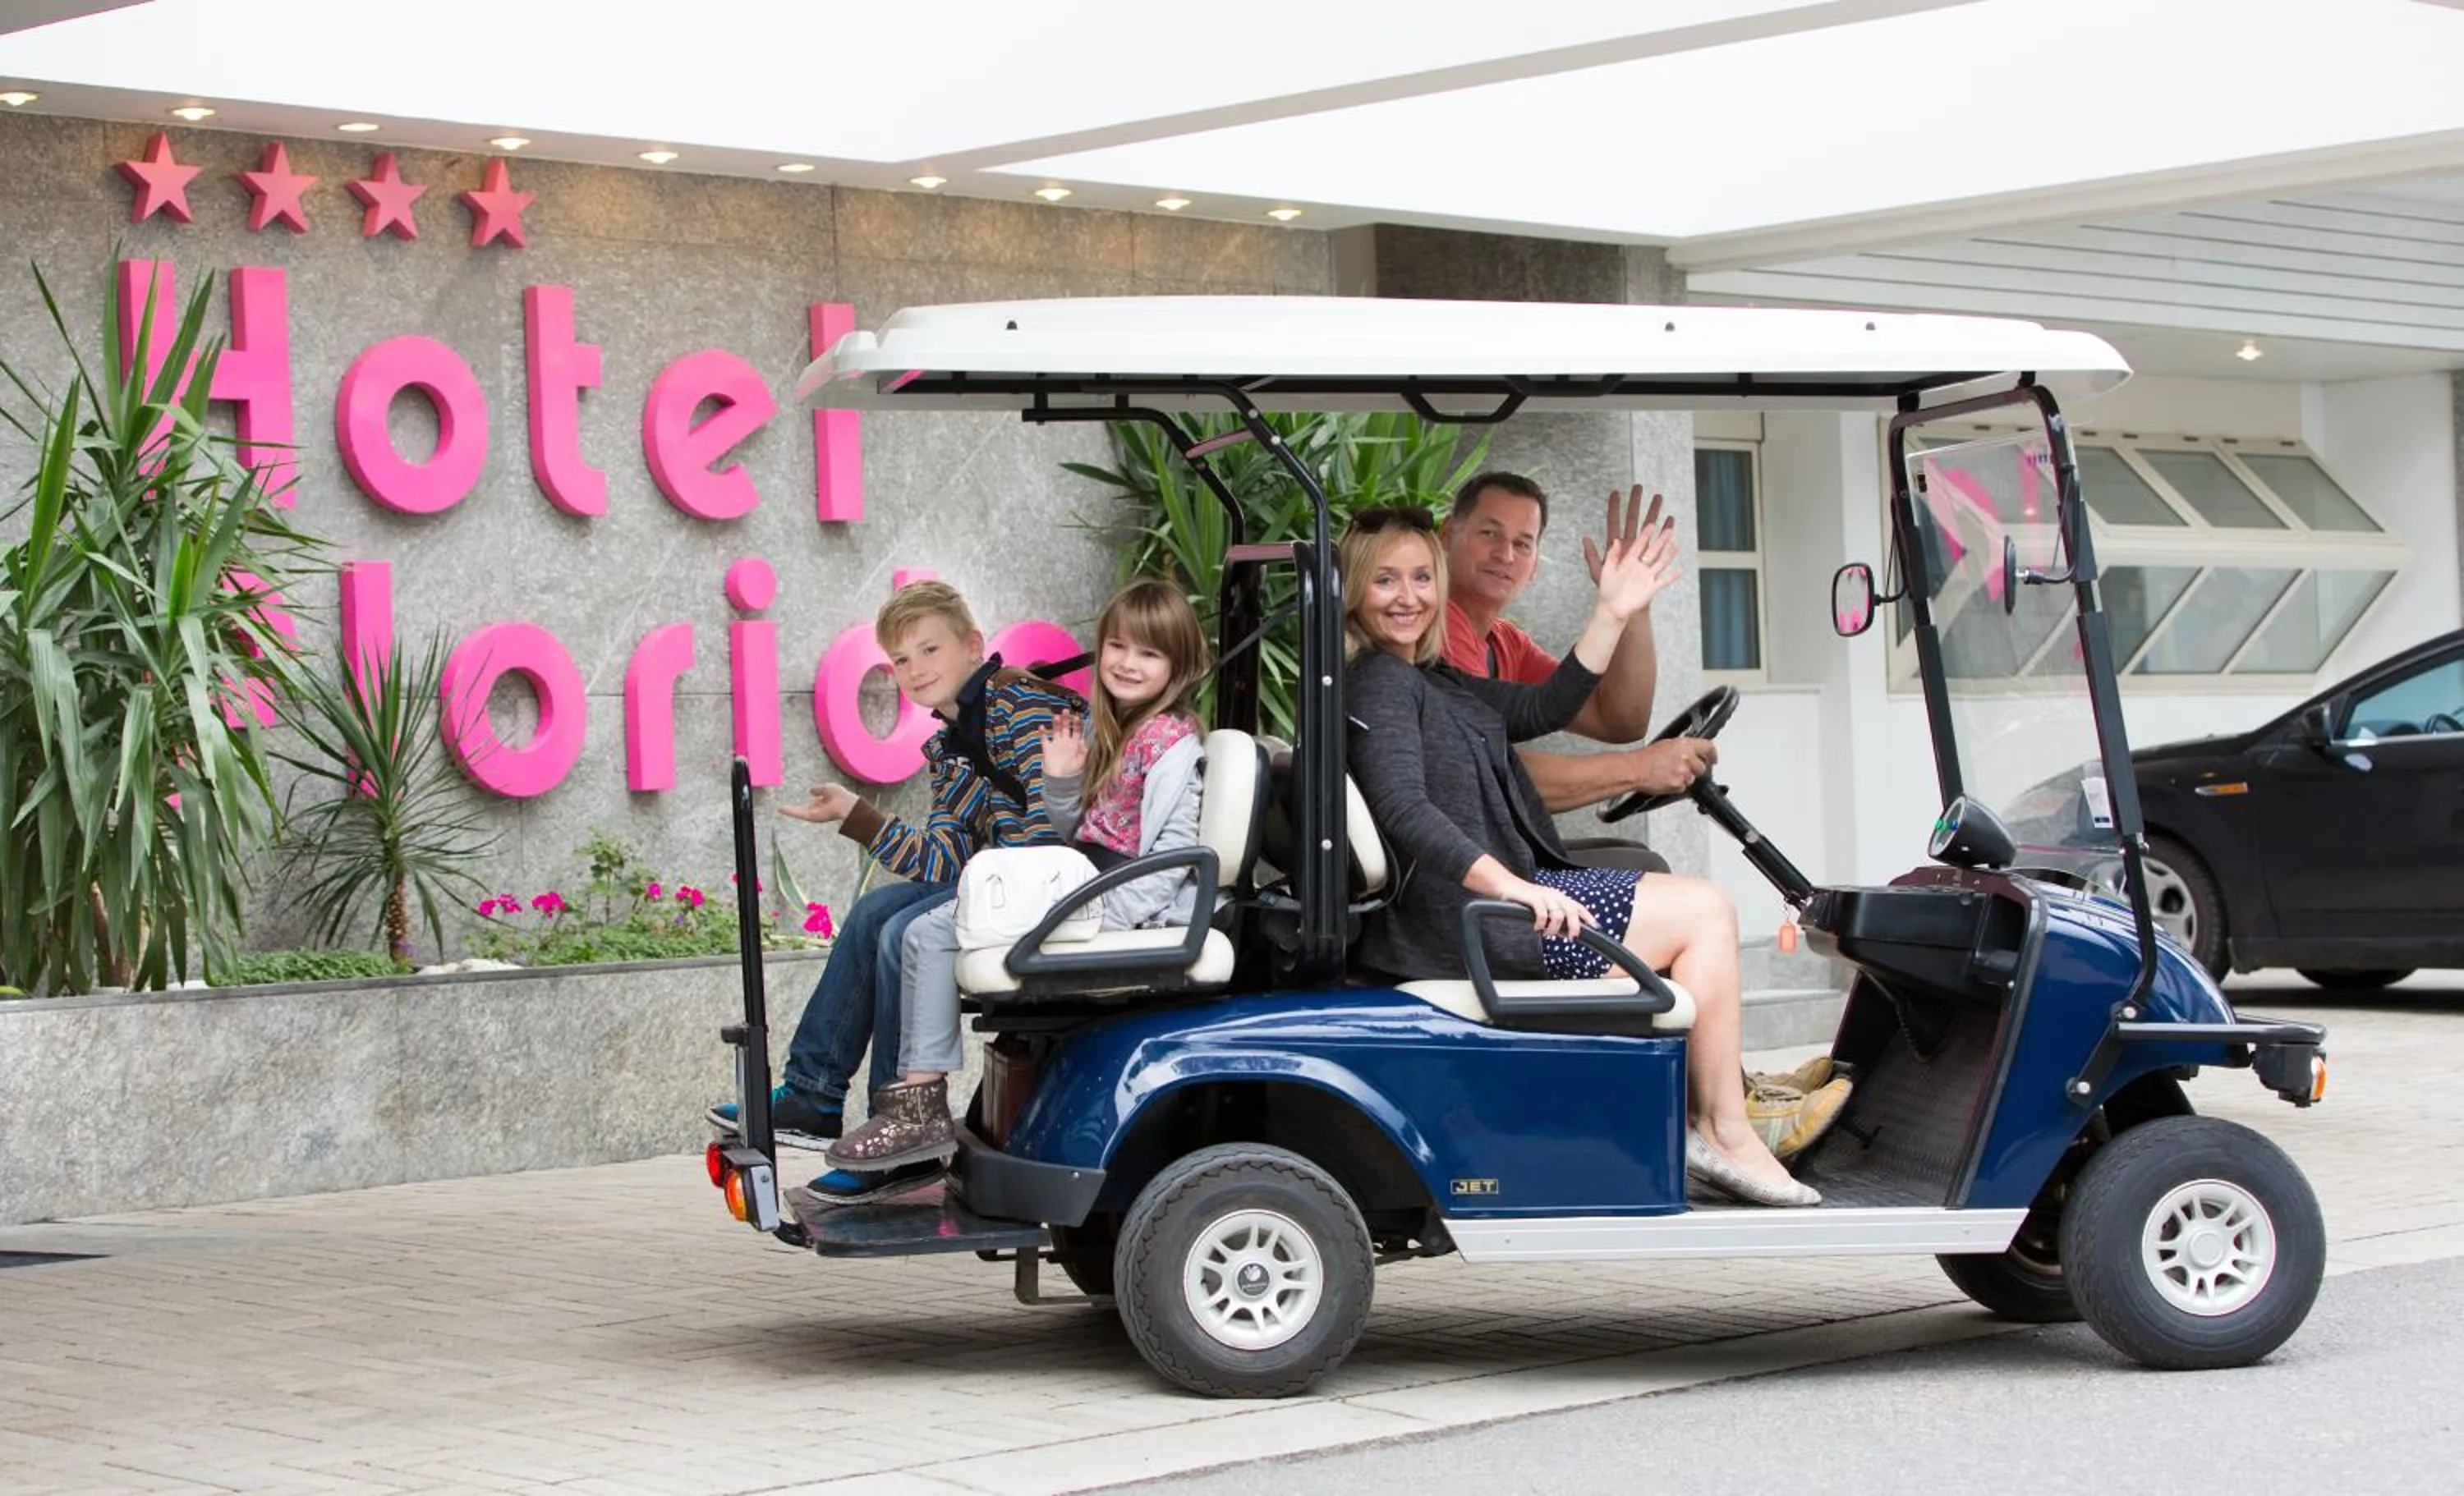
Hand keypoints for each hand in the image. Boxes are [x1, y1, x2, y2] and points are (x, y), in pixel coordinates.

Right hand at [780, 783, 859, 824]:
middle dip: (794, 809)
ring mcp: (814, 813)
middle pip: (804, 810)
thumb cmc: (840, 795)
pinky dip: (790, 812)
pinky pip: (799, 814)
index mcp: (824, 803)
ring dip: (789, 811)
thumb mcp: (827, 787)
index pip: (813, 803)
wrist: (844, 804)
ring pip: (799, 812)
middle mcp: (819, 810)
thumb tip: (811, 791)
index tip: (802, 800)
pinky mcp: (811, 816)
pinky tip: (781, 809)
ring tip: (779, 809)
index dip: (809, 801)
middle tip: (783, 808)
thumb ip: (818, 789)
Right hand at [1041, 711, 1086, 776]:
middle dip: (1066, 719)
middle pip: (1066, 727)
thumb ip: (1083, 751)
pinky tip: (1041, 727)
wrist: (1059, 780)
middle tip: (1066, 710)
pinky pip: (1044, 738)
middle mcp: (1066, 741)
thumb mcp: (1080, 761)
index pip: (1077, 730)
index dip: (1077, 723)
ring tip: (1056, 717)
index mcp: (1075, 744)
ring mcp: (1056, 744)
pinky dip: (1042, 732)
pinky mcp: (1047, 748)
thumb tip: (1083, 741)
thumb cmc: (1072, 771)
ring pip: (1056, 730)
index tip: (1077, 716)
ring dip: (1056, 723)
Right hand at [1505, 877, 1593, 939]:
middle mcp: (1554, 895)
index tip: (1596, 928)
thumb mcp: (1544, 906)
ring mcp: (1544, 895)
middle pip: (1572, 911)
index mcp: (1559, 897)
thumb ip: (1555, 916)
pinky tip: (1536, 928)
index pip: (1578, 906)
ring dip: (1554, 928)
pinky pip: (1542, 913)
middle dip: (1574, 926)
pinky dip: (1541, 924)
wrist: (1506, 886)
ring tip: (1547, 934)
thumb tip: (1565, 931)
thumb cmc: (1525, 899)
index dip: (1588, 917)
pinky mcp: (1533, 898)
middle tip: (1571, 938)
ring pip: (1558, 914)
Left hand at [1583, 485, 1676, 591]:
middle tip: (1640, 487)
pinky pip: (1662, 555)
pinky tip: (1673, 532)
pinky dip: (1669, 546)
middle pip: (1635, 521)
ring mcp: (1643, 555)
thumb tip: (1585, 538)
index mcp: (1617, 546)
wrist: (1621, 604)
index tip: (1615, 492)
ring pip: (1651, 532)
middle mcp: (1631, 546)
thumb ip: (1592, 556)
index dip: (1615, 507)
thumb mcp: (1598, 572)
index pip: (1615, 522)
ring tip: (1662, 504)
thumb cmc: (1608, 589)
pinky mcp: (1652, 567)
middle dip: (1638, 505)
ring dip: (1656, 518)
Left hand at [1589, 505, 1681, 626]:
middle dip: (1661, 540)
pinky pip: (1664, 581)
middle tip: (1669, 529)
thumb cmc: (1607, 590)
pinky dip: (1672, 577)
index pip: (1639, 545)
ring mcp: (1647, 577)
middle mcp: (1640, 567)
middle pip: (1653, 551)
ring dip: (1669, 554)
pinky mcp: (1651, 588)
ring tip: (1676, 544)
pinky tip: (1679, 570)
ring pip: (1661, 563)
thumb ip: (1612, 555)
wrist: (1612, 609)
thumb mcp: (1606, 570)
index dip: (1645, 535)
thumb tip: (1615, 540)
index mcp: (1628, 561)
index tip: (1651, 524)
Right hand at [1629, 737, 1716, 796]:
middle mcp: (1687, 758)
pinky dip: (1676, 785)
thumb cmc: (1645, 757)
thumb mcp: (1666, 744)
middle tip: (1682, 768)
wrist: (1635, 770)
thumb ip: (1683, 748)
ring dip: (1684, 777)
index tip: (1713, 759)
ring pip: (1692, 778)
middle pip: (1702, 767)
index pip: (1708, 747)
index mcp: (1685, 745)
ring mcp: (1684, 773)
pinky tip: (1665, 780)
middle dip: (1695, 769)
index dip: (1713, 754)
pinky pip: (1683, 787)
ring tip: (1668, 773)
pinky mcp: (1679, 785)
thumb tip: (1690, 751)